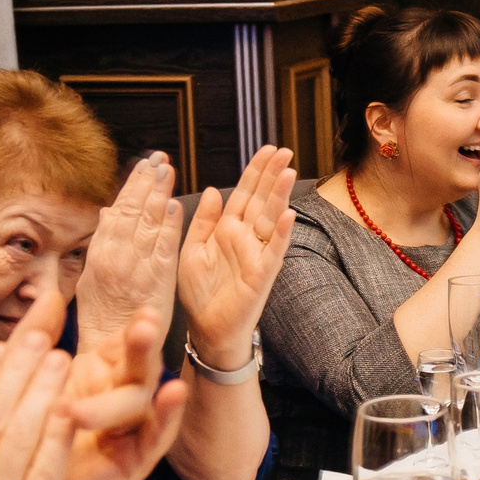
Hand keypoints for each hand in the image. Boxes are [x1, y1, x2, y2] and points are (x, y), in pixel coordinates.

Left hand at [45, 296, 190, 479]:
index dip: (134, 329)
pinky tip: (174, 394)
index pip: (124, 345)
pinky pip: (155, 437)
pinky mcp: (131, 462)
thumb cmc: (28, 435)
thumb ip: (39, 337)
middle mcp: (120, 398)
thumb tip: (52, 295)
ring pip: (141, 400)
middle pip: (139, 366)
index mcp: (100, 375)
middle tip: (144, 325)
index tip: (143, 312)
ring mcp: (129, 430)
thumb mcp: (29, 380)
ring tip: (124, 365)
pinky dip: (167, 416)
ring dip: (138, 382)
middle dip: (142, 345)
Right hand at [77, 154, 180, 340]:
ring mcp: (136, 266)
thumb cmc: (102, 316)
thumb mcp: (92, 276)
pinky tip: (175, 206)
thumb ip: (104, 242)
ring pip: (147, 222)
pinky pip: (163, 247)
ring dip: (158, 194)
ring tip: (167, 170)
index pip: (118, 210)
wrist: (111, 350)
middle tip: (159, 158)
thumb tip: (109, 212)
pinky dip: (168, 225)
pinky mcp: (156, 280)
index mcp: (100, 253)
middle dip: (146, 182)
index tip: (144, 165)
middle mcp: (116, 256)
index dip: (132, 186)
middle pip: (132, 210)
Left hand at [179, 147, 296, 359]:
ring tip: (288, 172)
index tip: (266, 150)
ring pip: (271, 219)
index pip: (244, 194)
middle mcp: (245, 238)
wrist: (206, 328)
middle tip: (283, 151)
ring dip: (280, 196)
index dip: (255, 172)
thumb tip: (215, 189)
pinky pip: (274, 251)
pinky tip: (288, 215)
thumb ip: (203, 220)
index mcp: (227, 229)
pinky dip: (282, 233)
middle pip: (261, 200)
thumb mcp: (191, 249)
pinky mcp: (262, 274)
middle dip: (271, 175)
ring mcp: (257, 255)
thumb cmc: (200, 292)